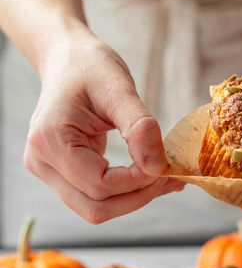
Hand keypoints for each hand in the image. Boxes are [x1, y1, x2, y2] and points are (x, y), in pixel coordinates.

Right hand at [24, 33, 183, 222]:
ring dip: (133, 199)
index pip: (100, 184)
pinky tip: (150, 176)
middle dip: (138, 197)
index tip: (168, 166)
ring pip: (95, 208)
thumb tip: (159, 168)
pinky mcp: (60, 173)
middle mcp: (41, 162)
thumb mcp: (119, 89)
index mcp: (50, 141)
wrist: (68, 59)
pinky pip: (94, 195)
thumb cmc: (91, 67)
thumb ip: (140, 129)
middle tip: (173, 178)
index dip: (138, 182)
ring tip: (166, 179)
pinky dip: (124, 192)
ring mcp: (47, 171)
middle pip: (95, 207)